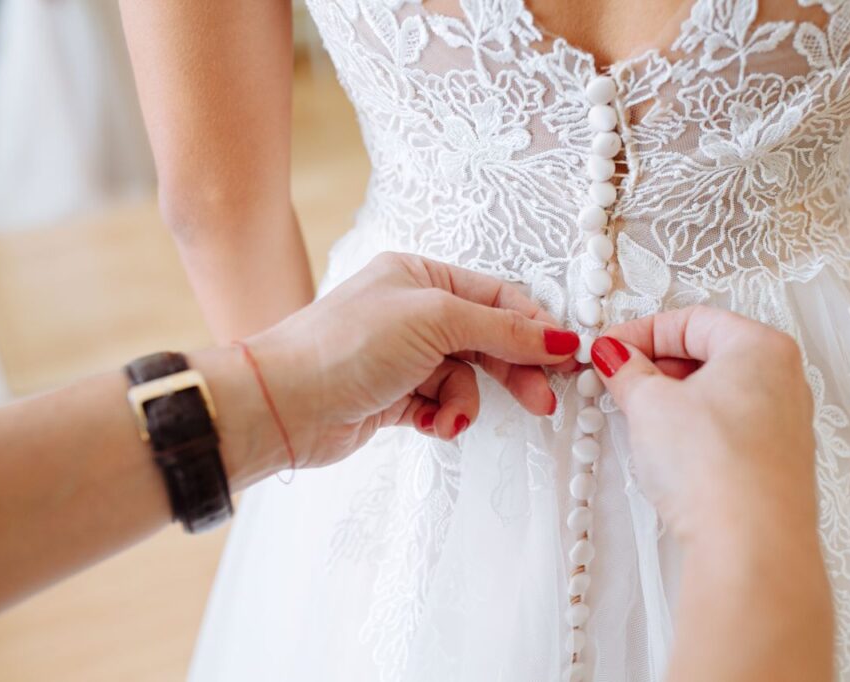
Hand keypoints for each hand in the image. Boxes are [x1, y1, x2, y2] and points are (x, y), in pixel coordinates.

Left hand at [221, 253, 579, 479]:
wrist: (283, 404)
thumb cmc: (347, 345)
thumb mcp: (435, 321)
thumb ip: (502, 331)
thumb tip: (559, 338)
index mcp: (420, 276)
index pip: (496, 298)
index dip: (534, 327)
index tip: (567, 356)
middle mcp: (412, 312)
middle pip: (486, 340)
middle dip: (514, 371)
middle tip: (545, 399)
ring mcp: (403, 355)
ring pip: (465, 379)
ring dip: (466, 401)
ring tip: (451, 417)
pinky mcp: (394, 396)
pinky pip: (441, 405)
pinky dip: (444, 416)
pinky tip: (435, 426)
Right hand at [589, 306, 816, 541]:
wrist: (751, 546)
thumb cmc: (716, 467)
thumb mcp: (650, 404)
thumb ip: (627, 371)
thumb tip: (615, 357)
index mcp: (762, 347)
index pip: (691, 320)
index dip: (640, 332)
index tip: (609, 350)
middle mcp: (783, 380)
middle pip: (706, 353)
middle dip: (655, 365)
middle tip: (617, 382)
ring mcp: (782, 424)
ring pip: (716, 392)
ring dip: (671, 398)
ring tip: (637, 417)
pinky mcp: (773, 463)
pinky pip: (726, 428)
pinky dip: (692, 428)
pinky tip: (667, 450)